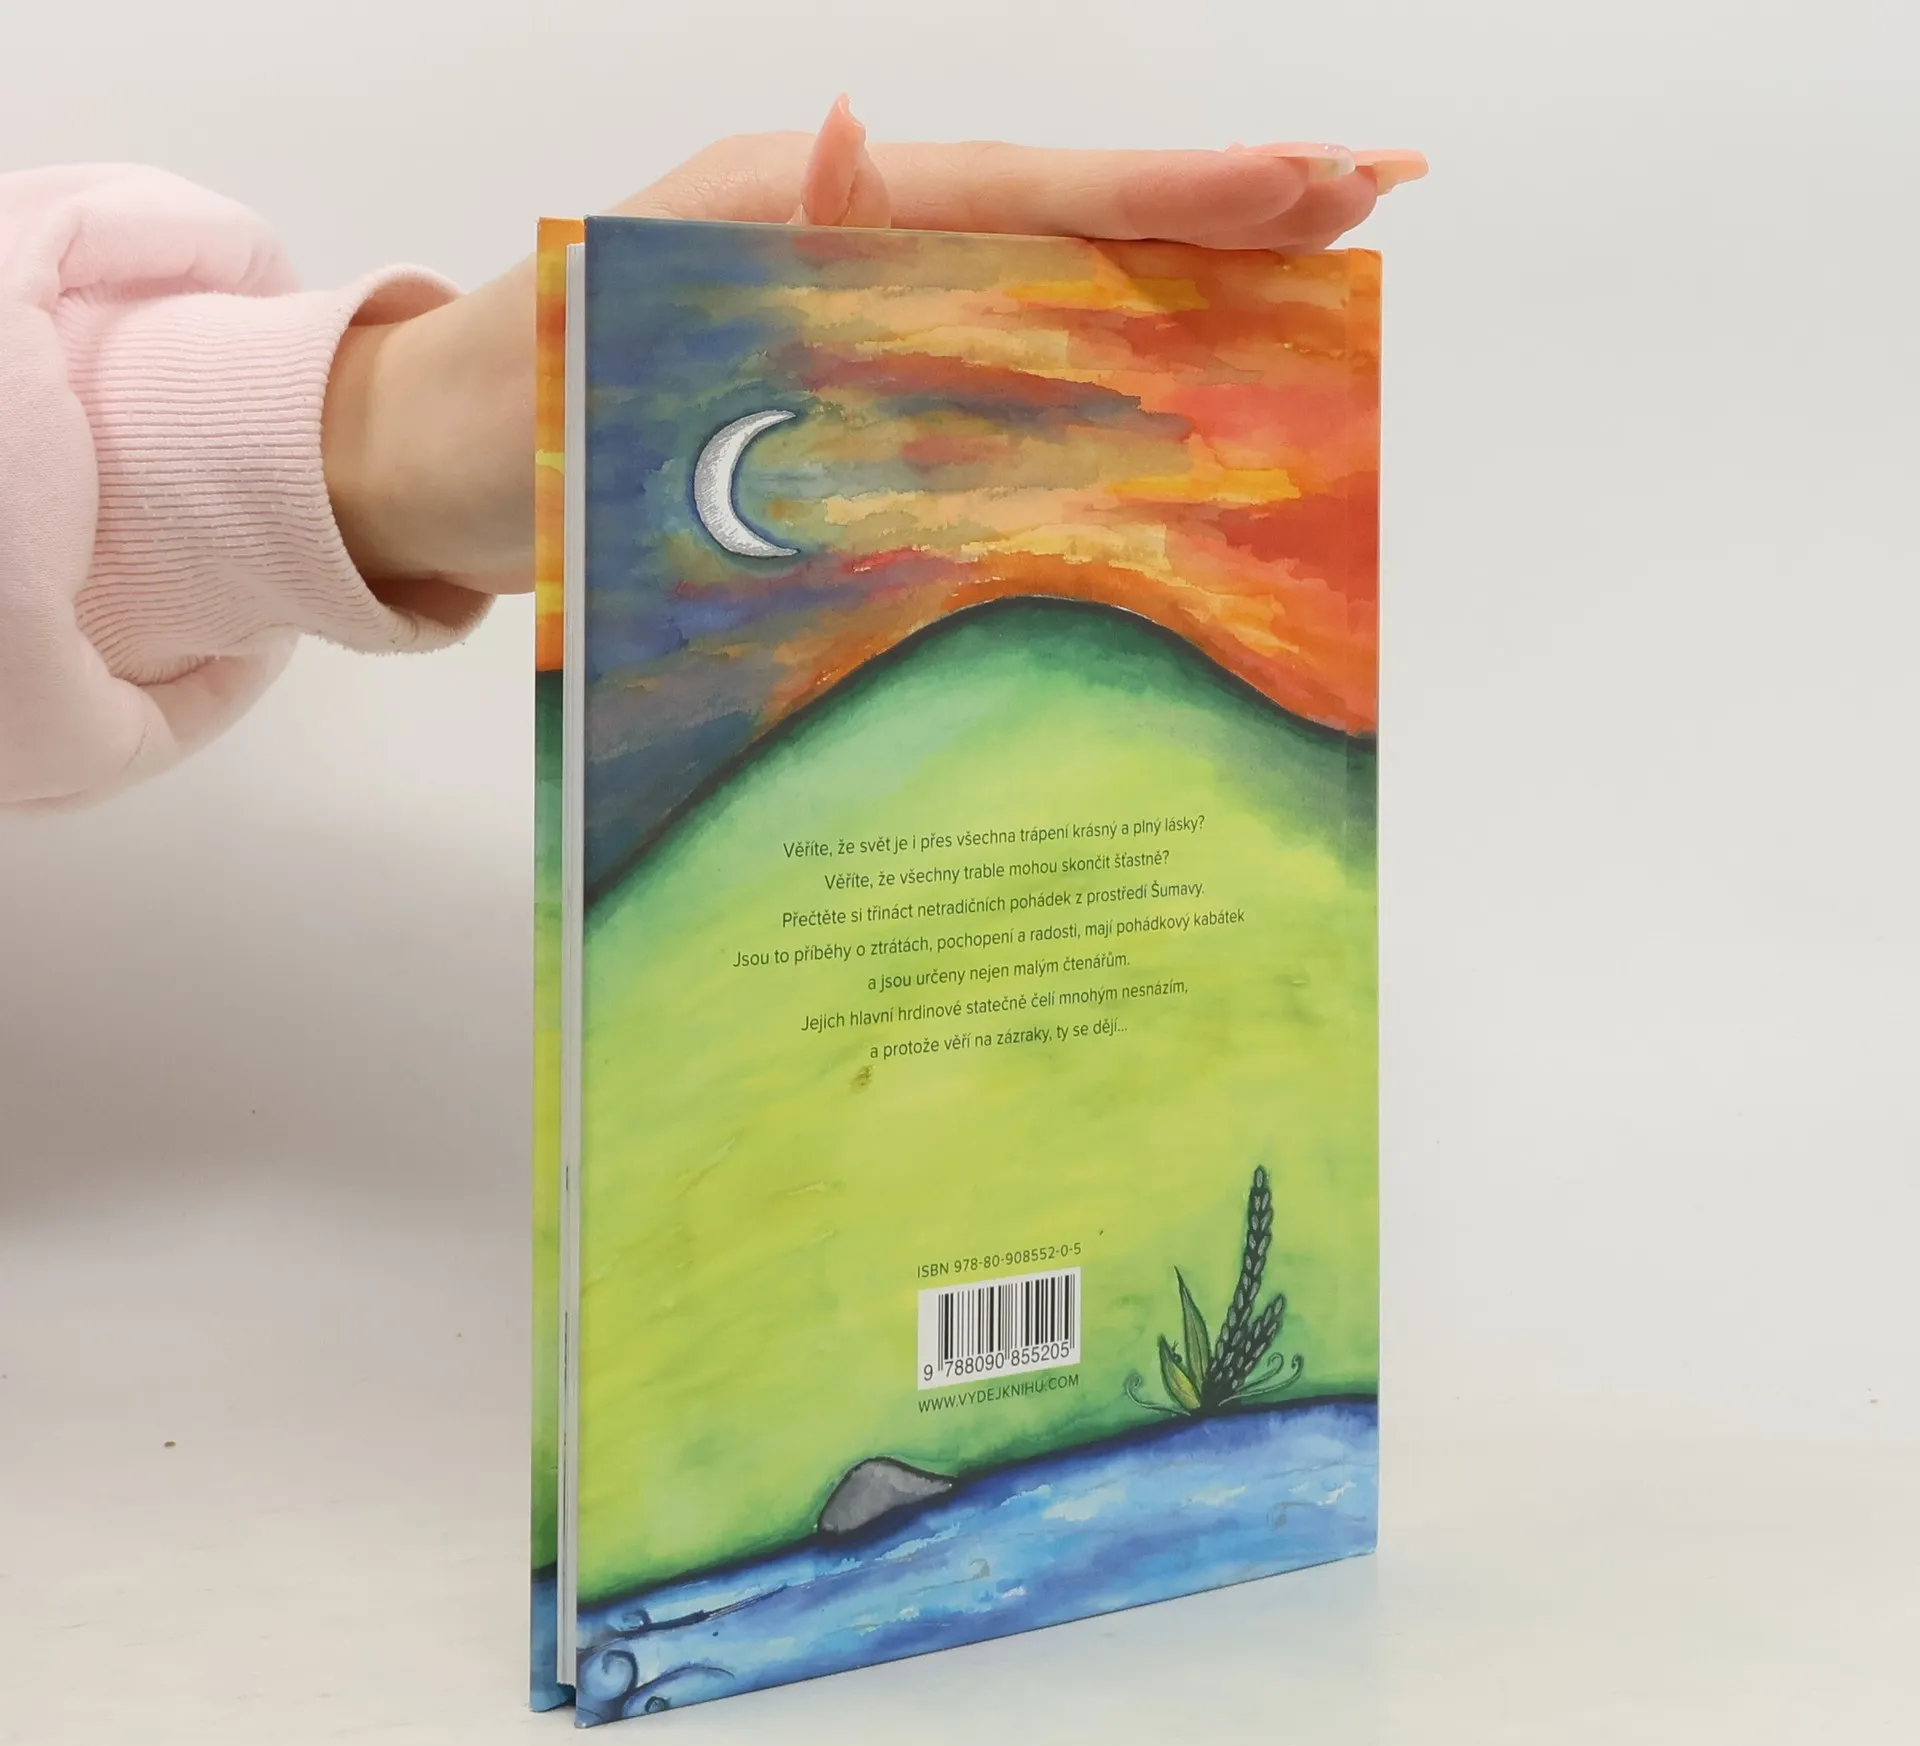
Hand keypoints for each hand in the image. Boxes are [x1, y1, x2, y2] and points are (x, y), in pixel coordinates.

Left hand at [322, 102, 1425, 598]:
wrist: (428, 479)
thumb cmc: (507, 421)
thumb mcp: (611, 337)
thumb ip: (741, 258)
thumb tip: (856, 145)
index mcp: (801, 213)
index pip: (1024, 197)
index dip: (1173, 194)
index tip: (1316, 180)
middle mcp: (843, 245)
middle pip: (1063, 218)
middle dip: (1220, 208)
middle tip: (1375, 188)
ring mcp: (849, 313)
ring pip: (1045, 285)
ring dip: (1179, 278)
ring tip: (1316, 266)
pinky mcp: (843, 382)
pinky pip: (992, 362)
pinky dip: (1090, 361)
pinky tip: (1170, 378)